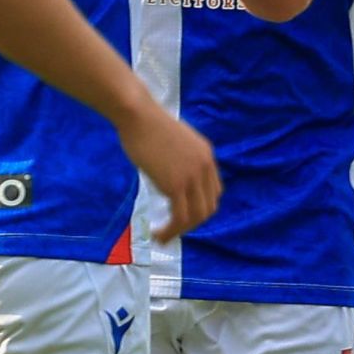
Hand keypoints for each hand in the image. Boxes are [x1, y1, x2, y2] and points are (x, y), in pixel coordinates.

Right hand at [119, 107, 221, 242]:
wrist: (139, 117)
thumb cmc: (147, 125)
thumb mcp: (176, 143)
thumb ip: (181, 160)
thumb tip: (171, 176)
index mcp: (207, 155)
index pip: (214, 191)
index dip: (200, 206)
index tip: (183, 214)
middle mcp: (205, 167)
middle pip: (209, 206)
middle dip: (192, 222)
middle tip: (173, 229)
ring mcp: (193, 177)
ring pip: (196, 216)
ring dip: (180, 231)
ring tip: (163, 237)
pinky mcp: (176, 185)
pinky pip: (180, 217)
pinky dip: (171, 230)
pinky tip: (158, 233)